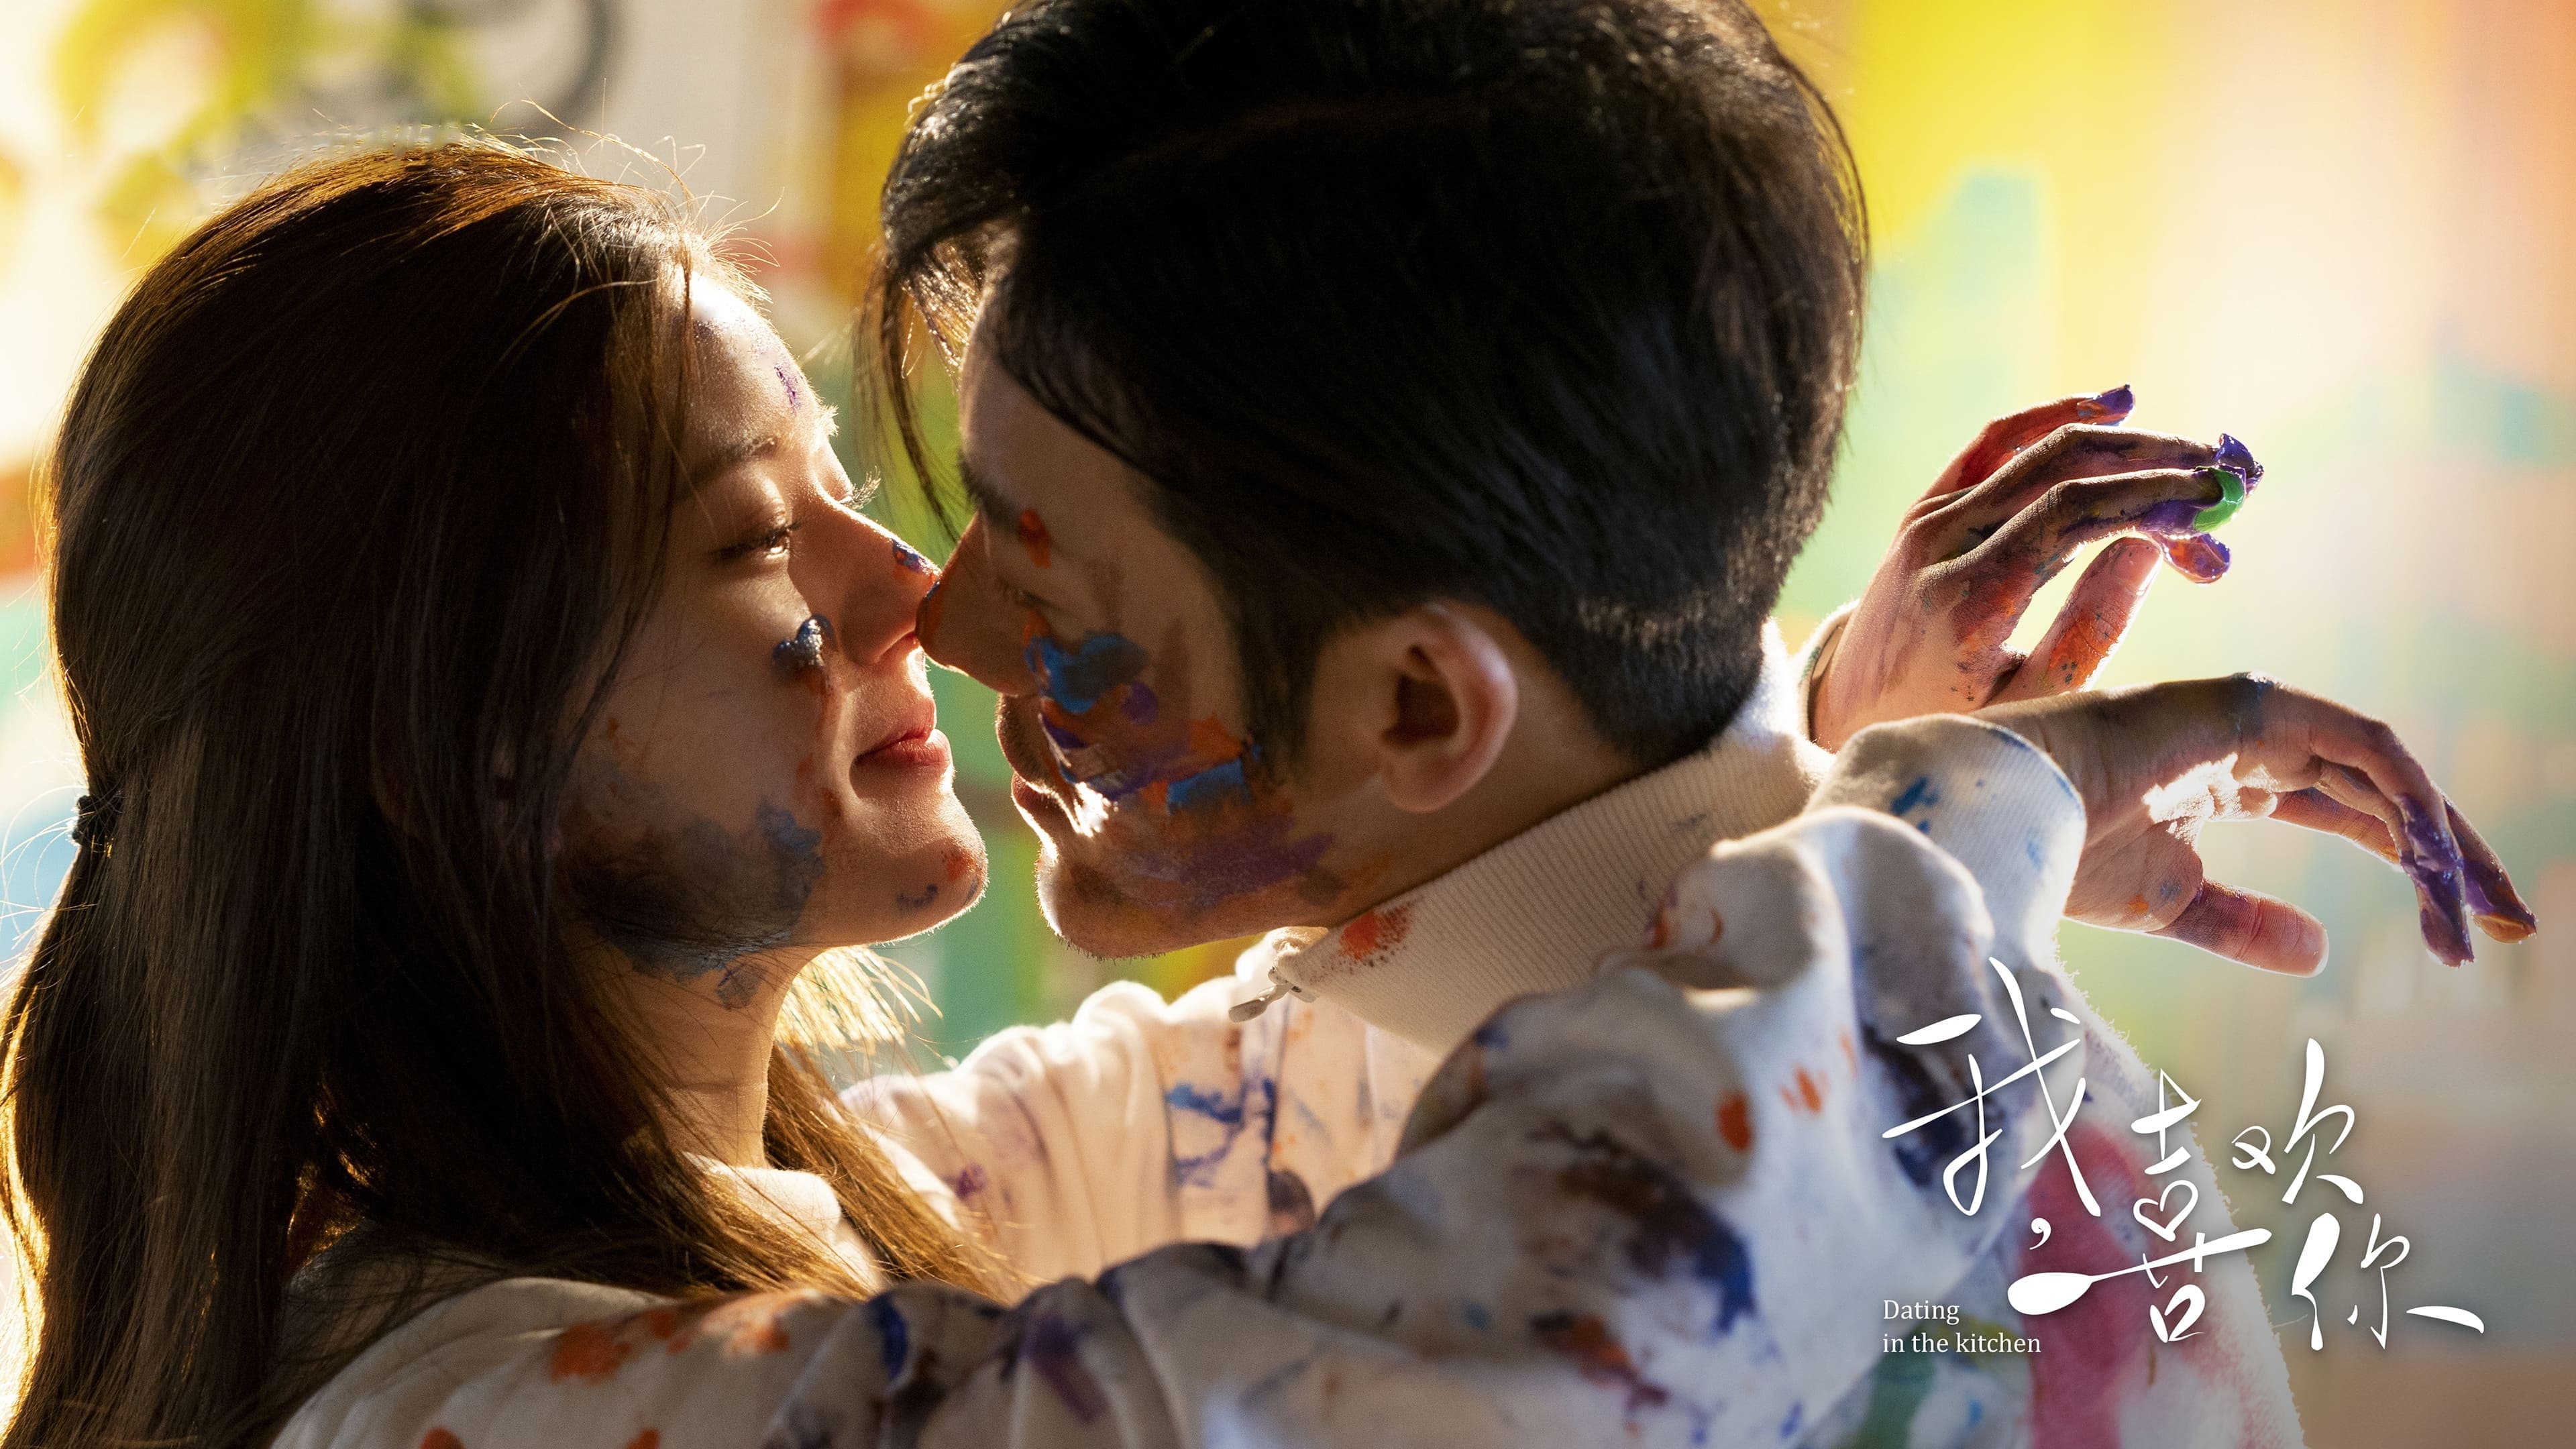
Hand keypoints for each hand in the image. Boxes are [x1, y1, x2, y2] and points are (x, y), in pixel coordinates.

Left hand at [1811, 388, 2259, 749]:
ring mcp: (1929, 519)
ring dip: (2129, 446)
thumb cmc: (1955, 726)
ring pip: (2037, 451)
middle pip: (2064, 472)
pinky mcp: (1926, 509)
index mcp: (1967, 601)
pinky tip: (2119, 407)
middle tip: (2235, 482)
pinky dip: (2055, 419)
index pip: (2072, 515)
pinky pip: (1993, 443)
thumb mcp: (2030, 705)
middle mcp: (1940, 544)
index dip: (2152, 499)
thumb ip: (2092, 631)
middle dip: (2159, 467)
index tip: (2221, 506)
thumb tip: (2150, 546)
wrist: (1851, 716)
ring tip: (2203, 458)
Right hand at [1978, 677, 2536, 973]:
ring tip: (2483, 911)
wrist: (1995, 818)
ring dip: (2442, 841)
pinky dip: (2405, 799)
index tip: (2462, 937)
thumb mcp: (2168, 904)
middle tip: (2510, 925)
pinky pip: (2359, 747)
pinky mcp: (2249, 706)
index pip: (2350, 811)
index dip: (2411, 865)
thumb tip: (2318, 951)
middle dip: (2451, 857)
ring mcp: (2251, 715)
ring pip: (2383, 772)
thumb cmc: (2055, 852)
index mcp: (2227, 776)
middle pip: (2383, 793)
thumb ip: (2240, 922)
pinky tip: (2430, 859)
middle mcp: (2249, 737)